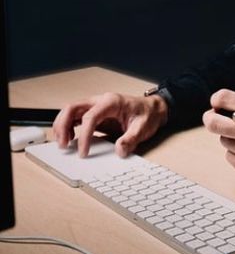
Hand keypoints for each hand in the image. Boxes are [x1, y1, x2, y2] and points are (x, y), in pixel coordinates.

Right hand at [52, 92, 168, 157]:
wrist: (152, 109)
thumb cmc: (147, 115)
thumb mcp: (143, 128)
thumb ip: (131, 139)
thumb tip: (119, 150)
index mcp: (112, 102)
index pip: (90, 116)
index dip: (83, 135)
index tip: (83, 152)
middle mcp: (101, 101)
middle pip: (73, 107)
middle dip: (63, 125)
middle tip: (63, 145)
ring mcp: (96, 106)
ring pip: (71, 110)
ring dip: (62, 125)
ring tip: (63, 143)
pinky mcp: (95, 113)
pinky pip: (75, 117)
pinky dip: (68, 126)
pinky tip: (69, 138)